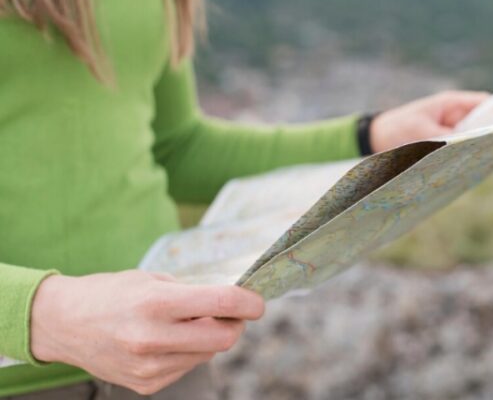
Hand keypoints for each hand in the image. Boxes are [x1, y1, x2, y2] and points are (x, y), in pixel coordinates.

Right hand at [30, 271, 263, 394]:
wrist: (63, 324)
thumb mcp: (152, 279)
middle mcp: (152, 338)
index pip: (222, 304)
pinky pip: (187, 367)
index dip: (249, 303)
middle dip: (235, 324)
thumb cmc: (112, 293)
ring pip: (208, 354)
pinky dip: (188, 352)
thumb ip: (193, 294)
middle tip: (230, 312)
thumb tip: (234, 304)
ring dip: (210, 338)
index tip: (257, 302)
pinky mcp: (146, 384)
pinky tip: (167, 341)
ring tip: (187, 324)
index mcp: (156, 303)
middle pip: (225, 339)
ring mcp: (149, 366)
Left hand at [369, 90, 489, 151]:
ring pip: (474, 138)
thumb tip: (467, 148)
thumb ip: (445, 139)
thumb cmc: (397, 128)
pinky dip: (468, 157)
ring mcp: (452, 131)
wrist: (376, 139)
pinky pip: (463, 150)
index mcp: (452, 104)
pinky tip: (474, 168)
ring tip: (492, 160)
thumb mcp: (420, 133)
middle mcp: (455, 116)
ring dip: (480, 148)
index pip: (484, 104)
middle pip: (483, 122)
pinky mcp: (446, 146)